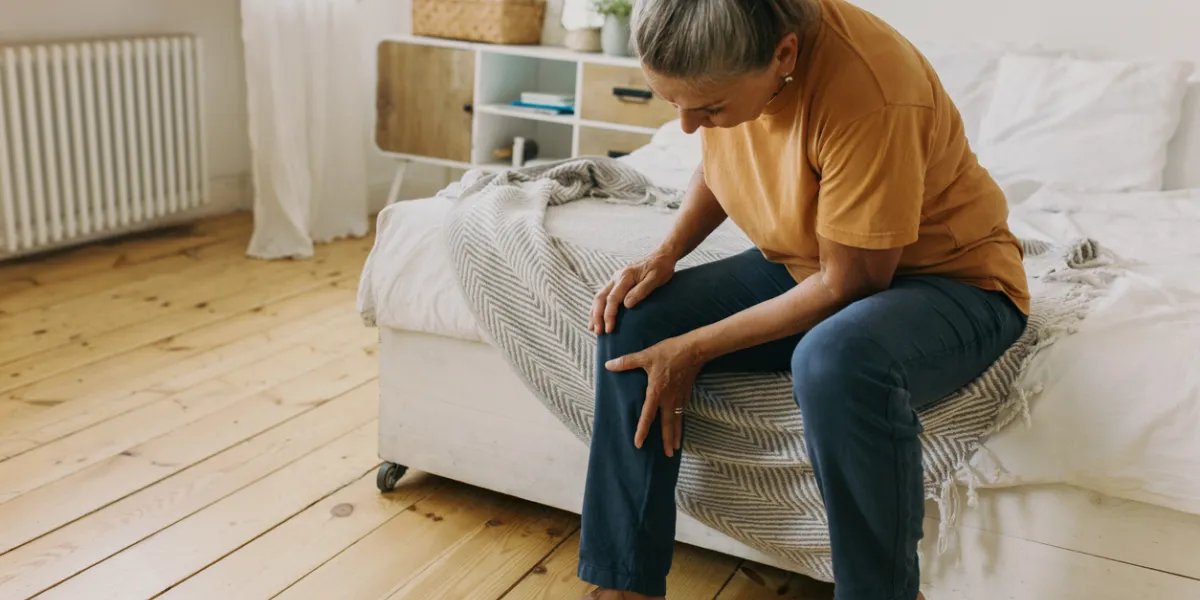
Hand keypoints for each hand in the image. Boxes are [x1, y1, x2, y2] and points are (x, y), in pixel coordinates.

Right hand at [590, 252, 676, 334]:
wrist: (662, 255)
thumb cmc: (661, 268)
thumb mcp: (655, 279)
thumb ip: (641, 291)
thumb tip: (627, 305)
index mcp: (625, 277)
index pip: (612, 299)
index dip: (609, 315)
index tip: (609, 329)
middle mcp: (616, 277)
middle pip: (600, 298)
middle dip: (597, 316)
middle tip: (597, 332)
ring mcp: (615, 279)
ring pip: (599, 296)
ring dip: (594, 312)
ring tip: (592, 328)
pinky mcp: (617, 282)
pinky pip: (603, 295)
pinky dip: (598, 307)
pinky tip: (597, 316)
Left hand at [605, 336, 702, 457]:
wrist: (694, 349)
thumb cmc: (669, 352)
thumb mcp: (646, 356)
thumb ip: (627, 362)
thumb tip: (608, 365)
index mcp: (656, 392)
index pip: (647, 416)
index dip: (642, 431)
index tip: (638, 444)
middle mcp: (668, 399)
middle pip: (668, 425)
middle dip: (668, 441)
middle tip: (668, 455)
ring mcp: (679, 397)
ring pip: (677, 420)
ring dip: (676, 434)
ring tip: (676, 447)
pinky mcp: (686, 393)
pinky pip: (682, 411)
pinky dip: (681, 421)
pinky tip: (680, 425)